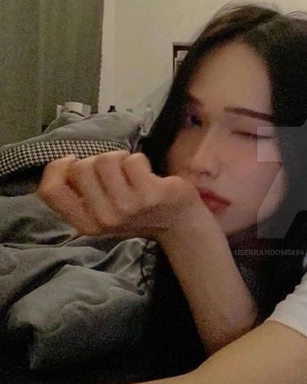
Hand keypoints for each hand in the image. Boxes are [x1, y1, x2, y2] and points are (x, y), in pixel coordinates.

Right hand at [36, 150, 211, 239]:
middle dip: (97, 160)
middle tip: (115, 171)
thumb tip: (63, 163)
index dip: (57, 168)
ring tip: (131, 172)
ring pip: (105, 160)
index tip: (72, 161)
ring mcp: (127, 207)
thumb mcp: (103, 212)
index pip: (50, 191)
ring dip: (120, 158)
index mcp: (86, 224)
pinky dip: (139, 160)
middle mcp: (104, 218)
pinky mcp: (150, 194)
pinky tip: (148, 174)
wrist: (179, 223)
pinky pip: (132, 159)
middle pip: (80, 167)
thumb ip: (80, 195)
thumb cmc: (138, 212)